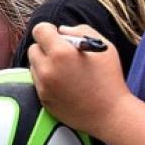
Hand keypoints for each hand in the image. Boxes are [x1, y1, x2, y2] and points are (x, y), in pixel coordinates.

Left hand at [27, 23, 130, 138]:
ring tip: (66, 70)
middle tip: (63, 54)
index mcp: (61, 52)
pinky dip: (47, 79)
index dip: (49, 30)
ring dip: (45, 64)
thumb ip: (80, 31)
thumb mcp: (103, 46)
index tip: (57, 36)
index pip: (39, 30)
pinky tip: (65, 83)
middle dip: (46, 48)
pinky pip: (38, 81)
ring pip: (34, 65)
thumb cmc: (110, 78)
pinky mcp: (42, 99)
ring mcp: (42, 86)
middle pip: (34, 48)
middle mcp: (47, 68)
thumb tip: (61, 30)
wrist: (110, 114)